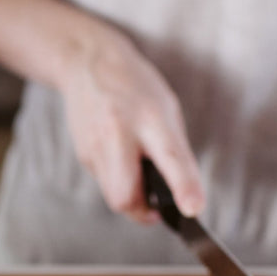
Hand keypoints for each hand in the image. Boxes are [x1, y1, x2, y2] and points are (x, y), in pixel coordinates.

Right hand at [0, 0, 204, 223]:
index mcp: (149, 117)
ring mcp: (94, 147)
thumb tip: (183, 194)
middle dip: (142, 211)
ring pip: (113, 196)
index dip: (184, 187)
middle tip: (157, 209)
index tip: (193, 209)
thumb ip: (174, 151)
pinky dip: (118, 180)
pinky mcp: (83, 156)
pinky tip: (120, 155)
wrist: (87, 64)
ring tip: (138, 173)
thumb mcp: (166, 110)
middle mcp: (118, 134)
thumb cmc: (135, 87)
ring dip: (131, 196)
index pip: (170, 158)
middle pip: (126, 196)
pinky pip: (105, 182)